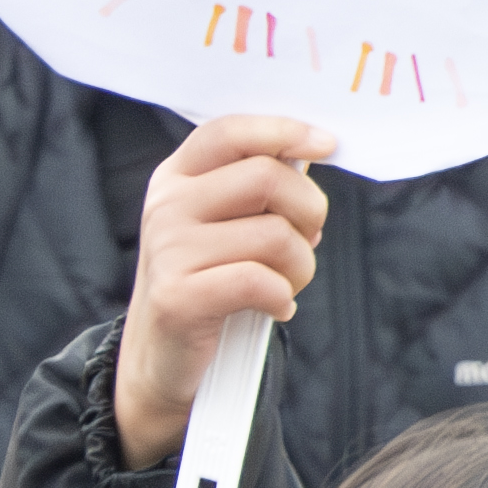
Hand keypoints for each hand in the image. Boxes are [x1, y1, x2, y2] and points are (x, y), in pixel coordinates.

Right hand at [113, 114, 336, 474]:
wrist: (161, 356)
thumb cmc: (207, 282)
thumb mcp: (223, 224)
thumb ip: (257, 186)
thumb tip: (310, 154)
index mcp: (177, 177)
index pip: (230, 131)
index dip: (283, 132)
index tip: (327, 145)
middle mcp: (166, 206)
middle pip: (266, 177)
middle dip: (309, 210)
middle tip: (308, 239)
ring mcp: (168, 250)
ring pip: (274, 235)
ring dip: (300, 265)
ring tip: (287, 283)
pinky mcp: (178, 297)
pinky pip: (260, 281)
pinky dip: (282, 297)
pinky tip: (276, 306)